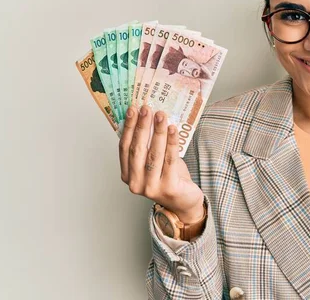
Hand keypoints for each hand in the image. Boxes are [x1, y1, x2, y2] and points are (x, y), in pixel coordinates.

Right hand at [119, 104, 204, 222]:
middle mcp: (136, 183)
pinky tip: (173, 129)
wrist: (184, 201)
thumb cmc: (169, 177)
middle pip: (138, 149)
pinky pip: (170, 160)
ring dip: (157, 132)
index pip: (124, 147)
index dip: (128, 128)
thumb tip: (147, 117)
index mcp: (128, 175)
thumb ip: (147, 145)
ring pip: (154, 154)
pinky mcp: (168, 188)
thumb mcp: (154, 161)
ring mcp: (151, 187)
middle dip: (142, 126)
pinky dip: (171, 142)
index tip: (132, 110)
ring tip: (161, 115)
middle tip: (147, 109)